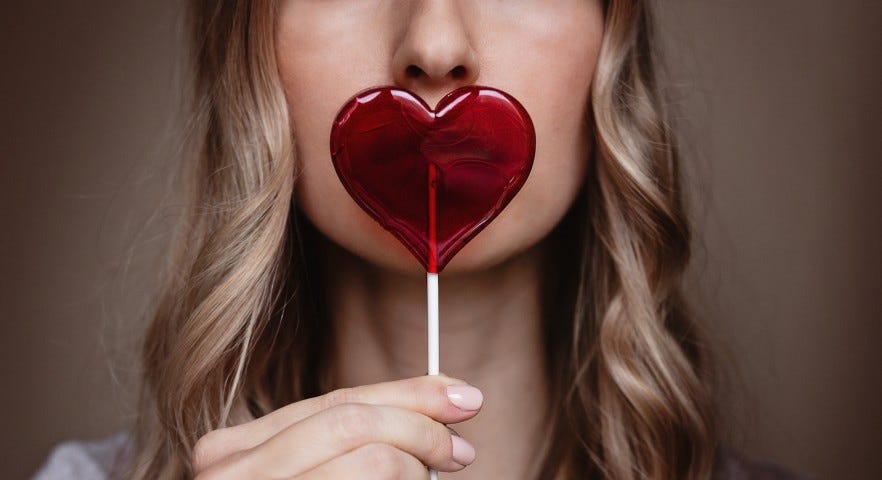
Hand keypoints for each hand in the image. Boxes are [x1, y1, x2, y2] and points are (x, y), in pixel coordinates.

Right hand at [191, 375, 482, 478]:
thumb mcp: (305, 476)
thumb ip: (352, 441)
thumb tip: (441, 398)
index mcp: (235, 452)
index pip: (337, 401)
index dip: (409, 395)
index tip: (463, 397)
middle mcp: (234, 472)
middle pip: (355, 421)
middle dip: (422, 429)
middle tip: (459, 452)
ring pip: (375, 461)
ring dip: (414, 472)